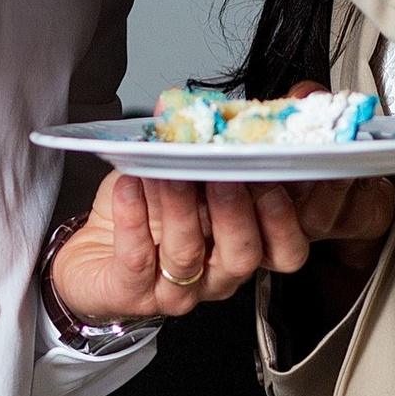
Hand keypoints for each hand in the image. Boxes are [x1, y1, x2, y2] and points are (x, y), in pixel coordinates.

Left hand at [49, 156, 394, 325]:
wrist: (97, 257)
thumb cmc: (150, 214)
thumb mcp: (185, 174)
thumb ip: (207, 144)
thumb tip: (211, 102)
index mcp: (244, 247)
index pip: (289, 248)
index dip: (296, 218)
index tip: (288, 170)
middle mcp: (218, 274)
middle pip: (246, 255)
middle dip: (237, 212)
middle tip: (223, 175)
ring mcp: (178, 289)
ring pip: (189, 255)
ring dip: (180, 209)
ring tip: (168, 173)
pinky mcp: (133, 293)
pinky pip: (137, 261)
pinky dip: (133, 220)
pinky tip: (129, 188)